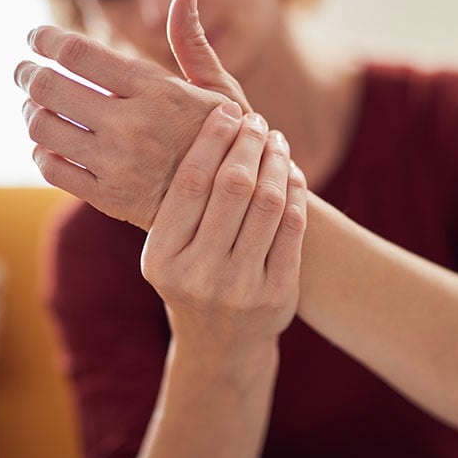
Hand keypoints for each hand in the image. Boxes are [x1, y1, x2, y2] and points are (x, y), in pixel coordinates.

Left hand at [14, 0, 249, 229]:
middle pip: (49, 87)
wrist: (239, 203)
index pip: (78, 54)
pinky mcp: (110, 199)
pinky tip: (51, 144)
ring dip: (30, 112)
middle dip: (27, 74)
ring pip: (43, 128)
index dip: (46, 39)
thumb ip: (191, 39)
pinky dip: (42, 151)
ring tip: (36, 107)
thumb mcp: (220, 88)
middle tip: (24, 71)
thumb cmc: (230, 139)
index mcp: (157, 91)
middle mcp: (133, 126)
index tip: (36, 36)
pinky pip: (52, 168)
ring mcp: (119, 165)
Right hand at [141, 103, 307, 352]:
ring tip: (276, 141)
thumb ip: (178, 202)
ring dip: (276, 162)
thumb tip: (200, 126)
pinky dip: (296, 192)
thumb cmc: (192, 280)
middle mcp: (197, 274)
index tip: (228, 110)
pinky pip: (292, 228)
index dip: (212, 140)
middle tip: (257, 120)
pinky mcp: (277, 295)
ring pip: (267, 203)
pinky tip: (292, 172)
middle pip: (232, 188)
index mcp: (161, 258)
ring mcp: (239, 288)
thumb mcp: (168, 251)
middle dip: (248, 144)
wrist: (221, 347)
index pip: (190, 183)